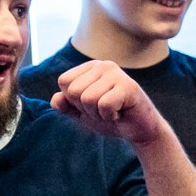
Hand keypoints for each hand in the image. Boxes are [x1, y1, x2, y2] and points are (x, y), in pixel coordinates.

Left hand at [50, 60, 168, 148]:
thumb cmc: (111, 118)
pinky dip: (110, 116)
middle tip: (103, 110)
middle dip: (86, 108)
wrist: (138, 131)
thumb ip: (65, 105)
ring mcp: (117, 74)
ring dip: (98, 114)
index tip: (92, 105)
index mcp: (91, 67)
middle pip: (74, 90)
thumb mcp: (82, 113)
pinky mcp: (129, 86)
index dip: (74, 101)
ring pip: (88, 99)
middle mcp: (104, 65)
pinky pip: (104, 105)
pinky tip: (121, 114)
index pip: (64, 81)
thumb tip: (56, 99)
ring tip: (113, 112)